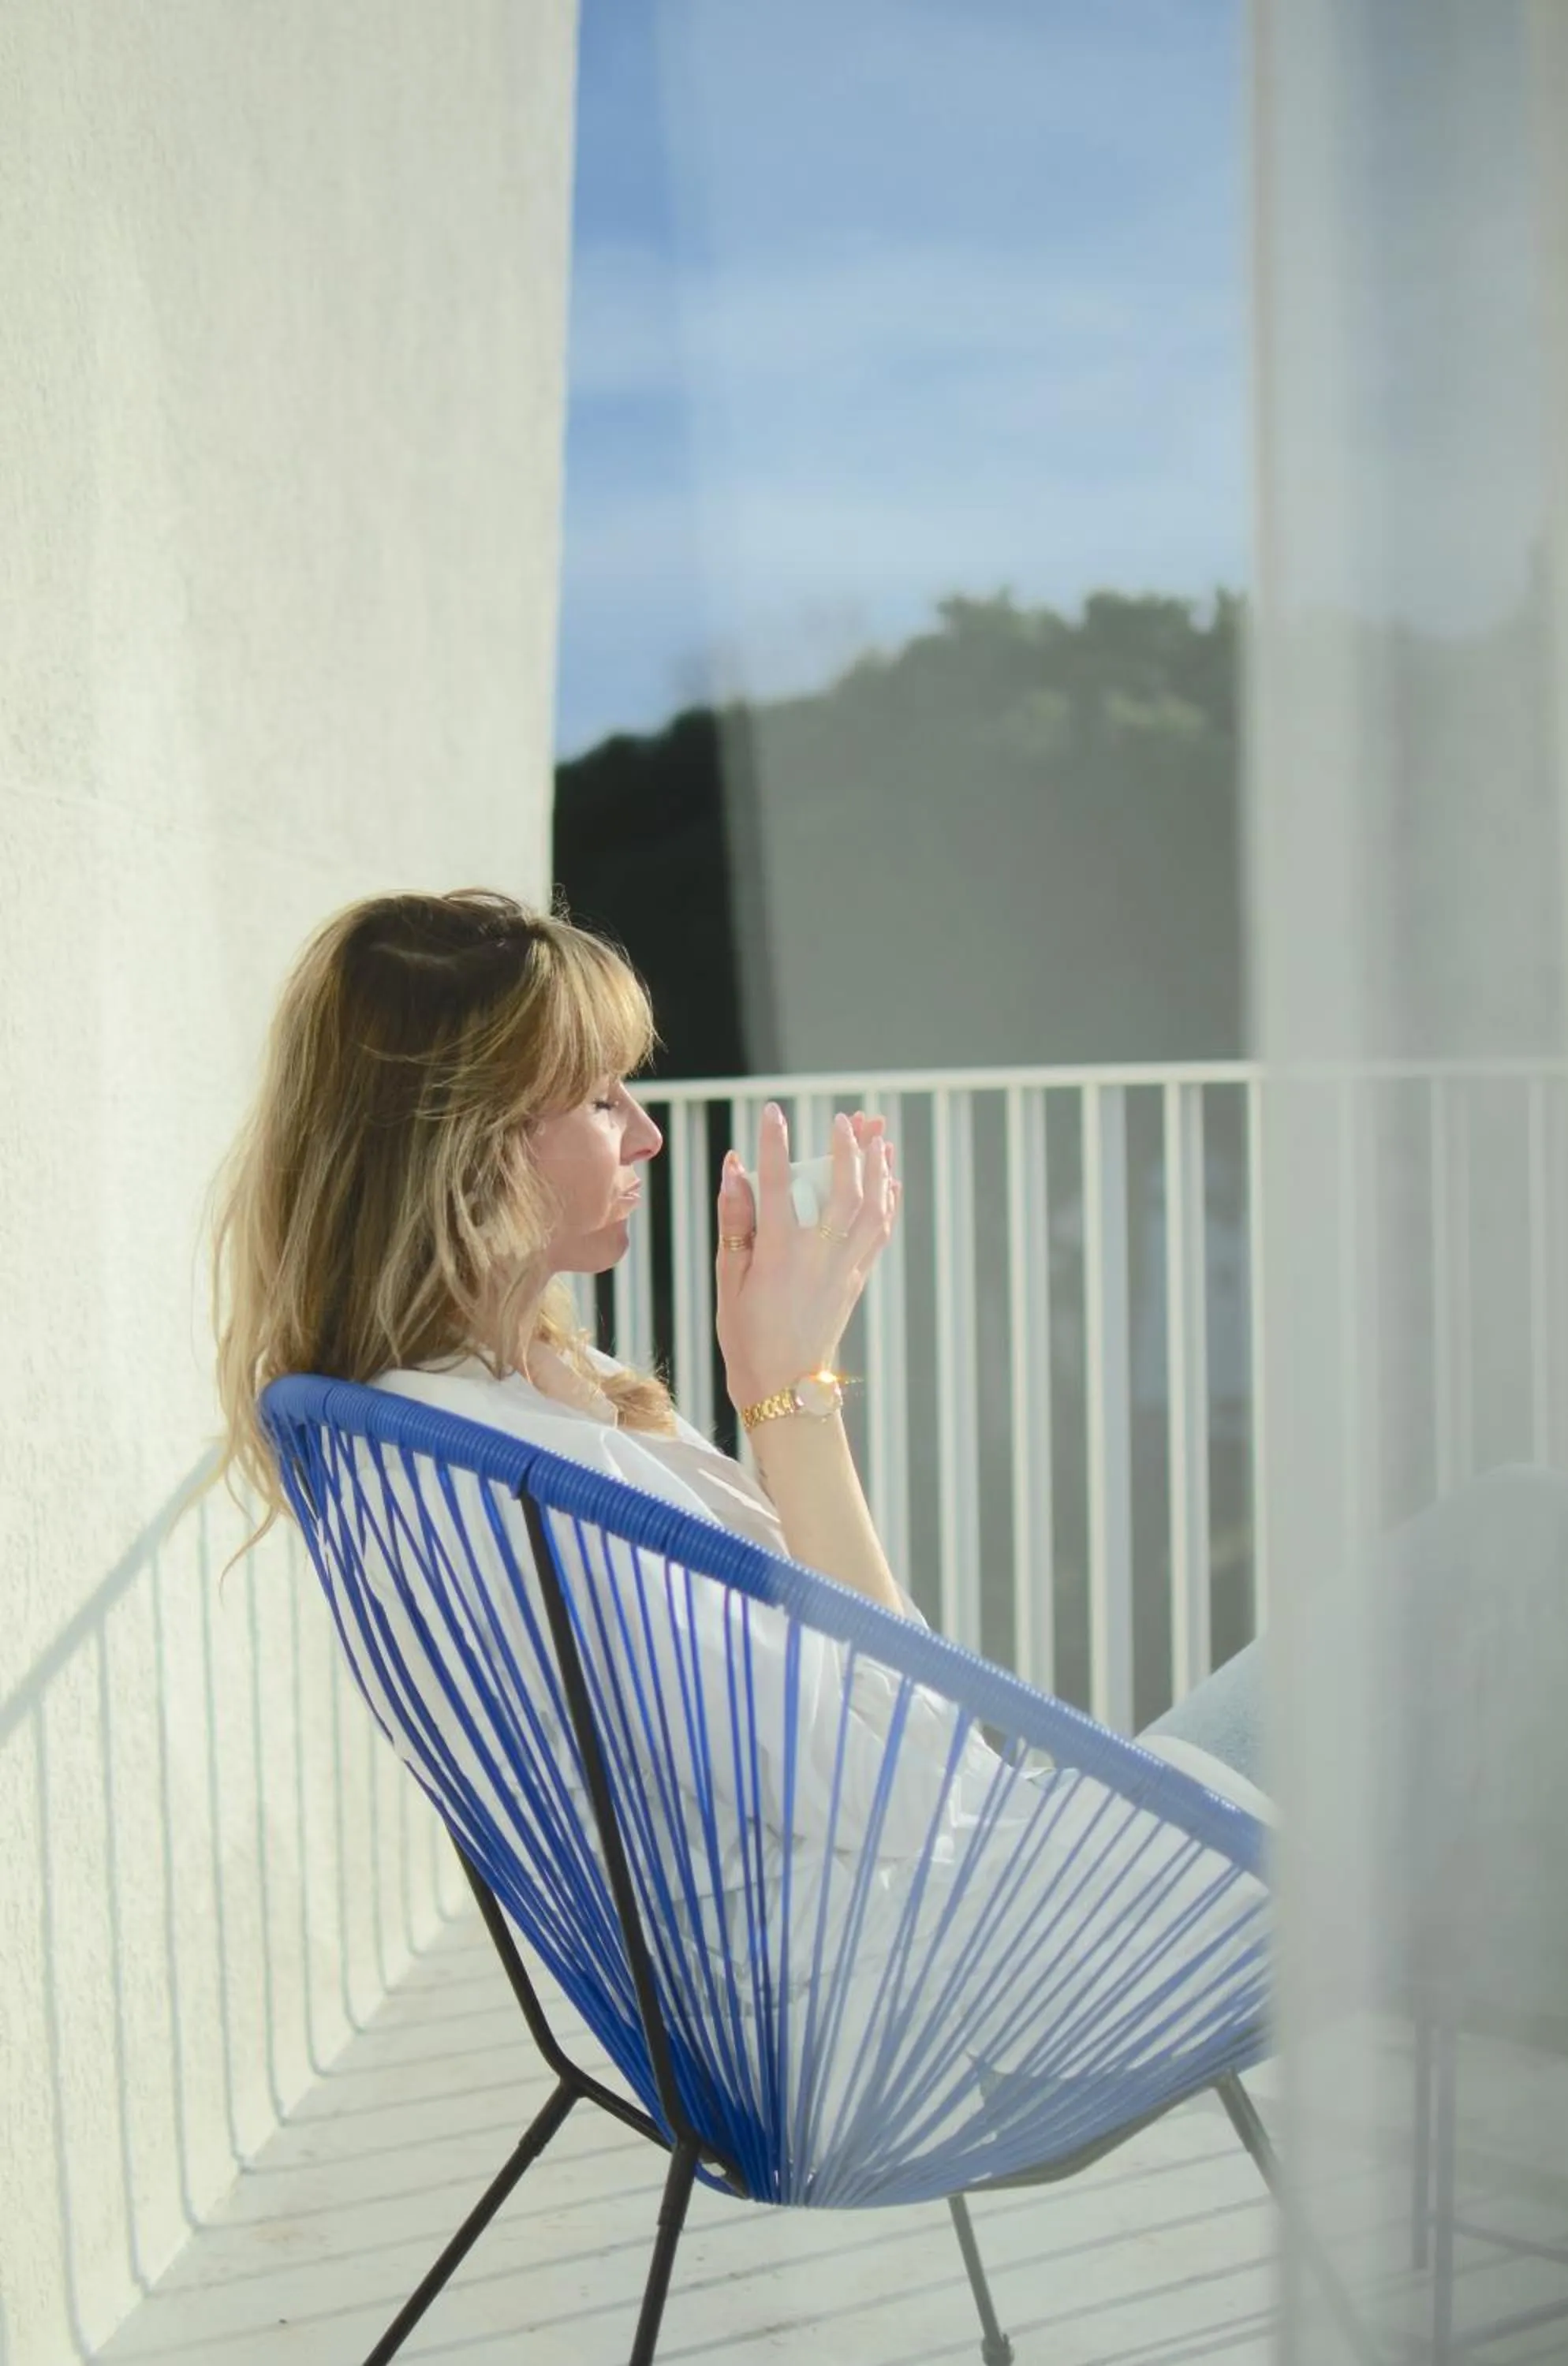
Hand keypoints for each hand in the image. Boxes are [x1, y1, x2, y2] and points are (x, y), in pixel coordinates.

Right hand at [714, 1103, 900, 1410]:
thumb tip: (733, 1168)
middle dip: (848, 1148)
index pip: (777, 1184)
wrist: (785, 1386)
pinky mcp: (857, 1279)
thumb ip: (734, 1221)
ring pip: (872, 1207)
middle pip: (842, 1189)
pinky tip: (888, 1180)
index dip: (775, 1144)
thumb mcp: (728, 1279)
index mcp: (780, 1253)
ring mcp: (844, 1267)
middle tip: (848, 1118)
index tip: (774, 1113)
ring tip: (879, 1136)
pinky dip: (887, 1201)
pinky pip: (880, 1232)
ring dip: (877, 1168)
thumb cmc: (748, 1335)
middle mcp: (819, 1255)